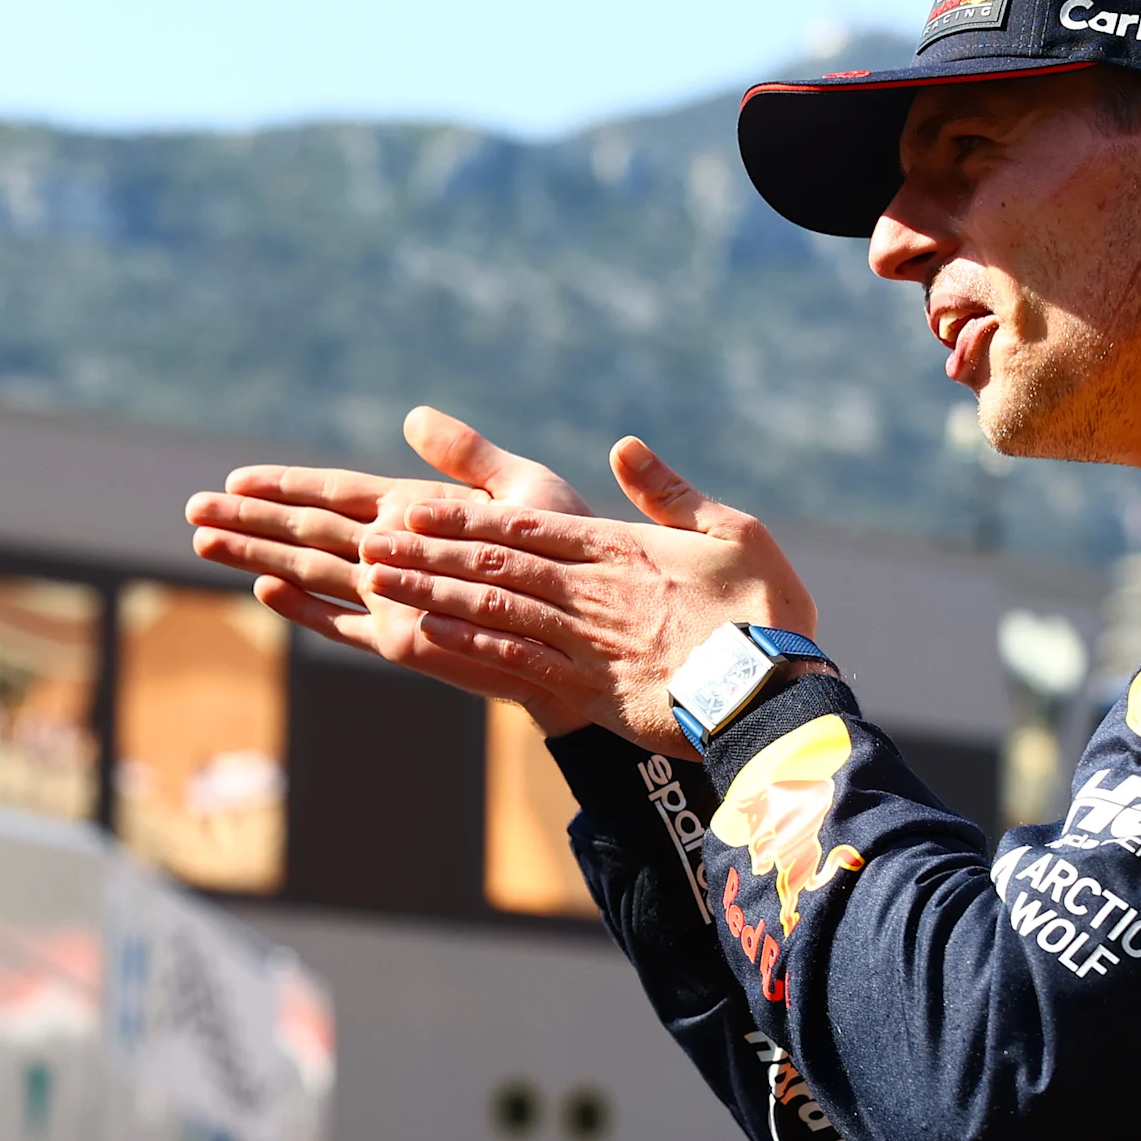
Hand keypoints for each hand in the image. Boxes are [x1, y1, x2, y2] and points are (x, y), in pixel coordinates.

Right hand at [186, 408, 595, 732]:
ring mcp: (395, 599)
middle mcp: (396, 555)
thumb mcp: (520, 489)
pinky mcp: (406, 641)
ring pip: (311, 573)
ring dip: (258, 556)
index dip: (286, 484)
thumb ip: (464, 457)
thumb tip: (412, 416)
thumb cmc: (566, 555)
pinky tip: (265, 588)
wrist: (593, 627)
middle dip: (249, 520)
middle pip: (307, 531)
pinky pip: (344, 624)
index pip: (336, 493)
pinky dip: (306, 608)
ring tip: (204, 540)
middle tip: (190, 507)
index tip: (237, 476)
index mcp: (417, 512)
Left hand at [353, 436, 817, 756]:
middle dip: (426, 549)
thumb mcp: (731, 531)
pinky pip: (514, 662)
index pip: (525, 524)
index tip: (413, 507)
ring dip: (429, 590)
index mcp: (619, 548)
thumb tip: (625, 448)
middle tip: (367, 538)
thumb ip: (672, 492)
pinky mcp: (587, 689)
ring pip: (491, 606)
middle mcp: (590, 589)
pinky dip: (464, 646)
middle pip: (494, 561)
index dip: (464, 516)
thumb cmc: (763, 609)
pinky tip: (421, 637)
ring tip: (374, 578)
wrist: (774, 691)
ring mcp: (583, 640)